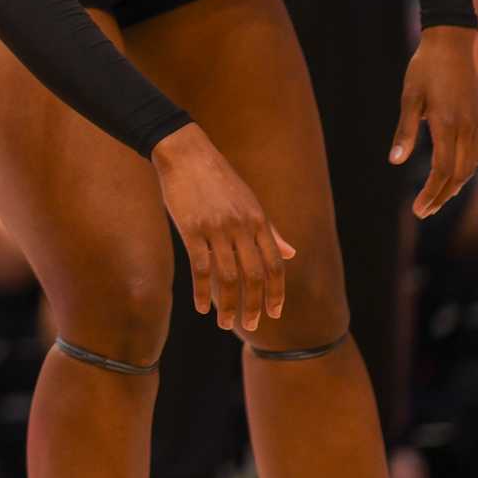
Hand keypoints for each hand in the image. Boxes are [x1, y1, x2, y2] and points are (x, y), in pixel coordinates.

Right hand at [152, 124, 295, 332]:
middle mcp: (242, 226)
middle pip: (254, 276)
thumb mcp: (250, 201)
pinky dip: (202, 291)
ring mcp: (217, 228)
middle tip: (252, 325)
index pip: (275, 265)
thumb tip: (291, 255)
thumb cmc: (217, 177)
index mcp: (259, 220)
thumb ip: (271, 231)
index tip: (275, 313)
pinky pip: (200, 267)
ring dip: (229, 305)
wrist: (185, 152)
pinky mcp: (192, 229)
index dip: (277, 292)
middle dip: (254, 305)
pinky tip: (201, 306)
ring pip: (228, 277)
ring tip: (225, 323)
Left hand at [392, 26, 477, 217]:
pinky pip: (475, 152)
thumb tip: (395, 161)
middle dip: (442, 196)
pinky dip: (464, 170)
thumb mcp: (409, 98)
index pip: (443, 170)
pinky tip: (452, 176)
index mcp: (447, 123)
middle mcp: (466, 127)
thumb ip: (404, 132)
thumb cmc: (424, 68)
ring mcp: (476, 124)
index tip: (418, 209)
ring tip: (436, 200)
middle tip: (423, 212)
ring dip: (454, 186)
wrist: (452, 43)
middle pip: (458, 174)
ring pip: (470, 165)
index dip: (432, 192)